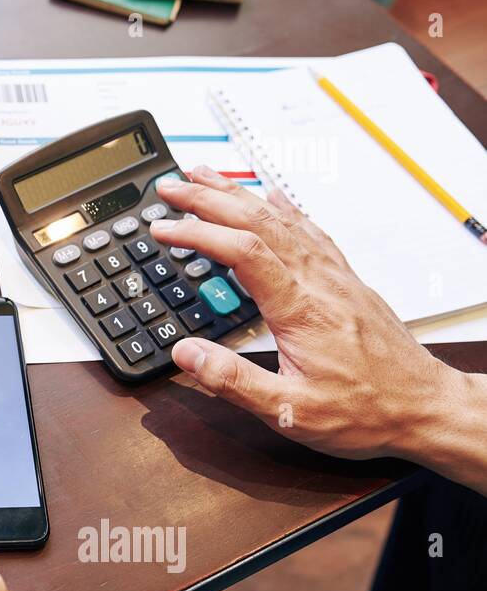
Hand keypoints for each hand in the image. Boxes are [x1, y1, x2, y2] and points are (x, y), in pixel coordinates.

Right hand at [148, 166, 465, 460]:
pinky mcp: (346, 281)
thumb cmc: (366, 413)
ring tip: (206, 177)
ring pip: (283, 219)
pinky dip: (283, 207)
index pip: (242, 251)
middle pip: (259, 222)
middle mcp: (319, 282)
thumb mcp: (291, 412)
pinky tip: (272, 196)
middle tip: (171, 187)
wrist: (427, 409)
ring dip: (239, 194)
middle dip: (209, 198)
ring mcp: (335, 277)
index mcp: (301, 309)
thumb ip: (233, 380)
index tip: (163, 228)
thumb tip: (186, 353)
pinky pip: (310, 230)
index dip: (198, 233)